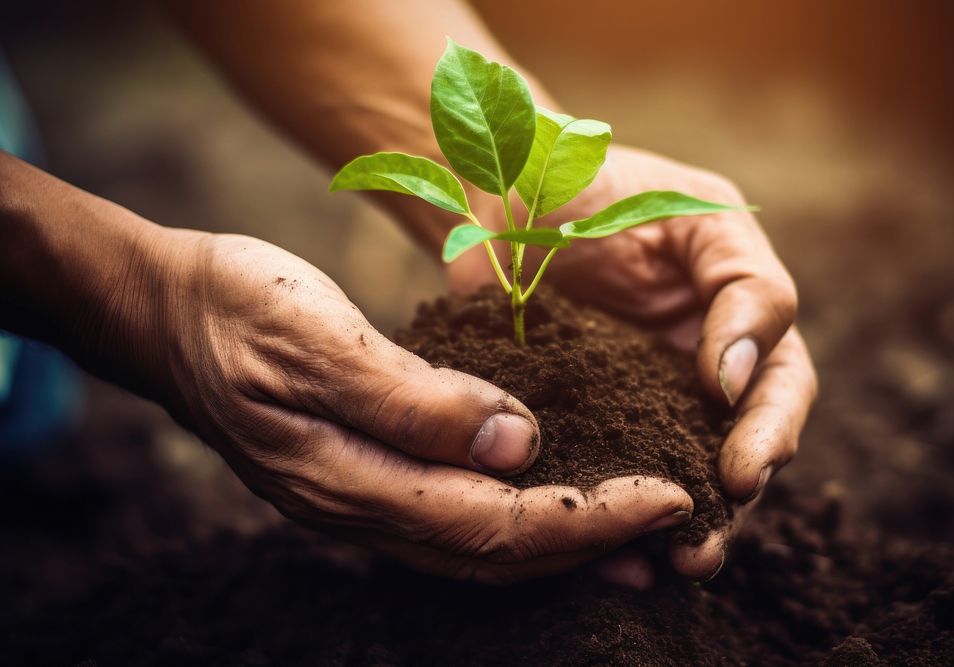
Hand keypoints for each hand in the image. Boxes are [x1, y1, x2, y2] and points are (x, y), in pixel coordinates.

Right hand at [129, 230, 693, 582]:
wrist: (163, 311)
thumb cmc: (236, 308)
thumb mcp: (318, 337)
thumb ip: (413, 398)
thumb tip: (517, 444)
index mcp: (352, 478)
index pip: (495, 523)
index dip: (589, 519)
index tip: (668, 494)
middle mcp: (359, 508)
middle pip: (496, 554)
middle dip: (593, 546)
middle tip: (679, 527)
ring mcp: (355, 500)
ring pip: (478, 548)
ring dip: (563, 547)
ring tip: (639, 540)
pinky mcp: (359, 477)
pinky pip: (453, 520)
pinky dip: (516, 520)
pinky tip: (551, 504)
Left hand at [450, 145, 817, 582]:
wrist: (498, 190)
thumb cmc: (596, 183)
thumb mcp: (688, 211)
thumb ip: (738, 283)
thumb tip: (737, 379)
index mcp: (734, 311)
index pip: (780, 378)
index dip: (769, 427)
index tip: (739, 464)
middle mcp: (696, 359)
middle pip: (739, 443)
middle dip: (728, 499)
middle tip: (704, 544)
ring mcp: (637, 390)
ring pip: (678, 467)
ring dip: (681, 520)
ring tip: (673, 566)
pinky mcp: (581, 410)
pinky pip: (608, 464)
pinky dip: (615, 507)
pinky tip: (612, 554)